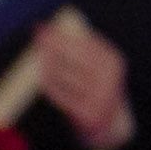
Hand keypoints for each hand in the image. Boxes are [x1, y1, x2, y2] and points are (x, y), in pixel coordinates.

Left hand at [24, 9, 132, 149]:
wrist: (110, 122)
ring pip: (64, 75)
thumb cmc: (95, 86)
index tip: (44, 26)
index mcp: (113, 61)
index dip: (61, 34)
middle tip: (36, 34)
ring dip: (47, 62)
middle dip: (52, 43)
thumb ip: (81, 48)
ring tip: (38, 54)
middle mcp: (109, 78)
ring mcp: (99, 96)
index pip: (83, 43)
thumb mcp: (97, 65)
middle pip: (73, 55)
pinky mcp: (87, 113)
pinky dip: (49, 83)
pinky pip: (61, 95)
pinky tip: (42, 74)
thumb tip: (55, 29)